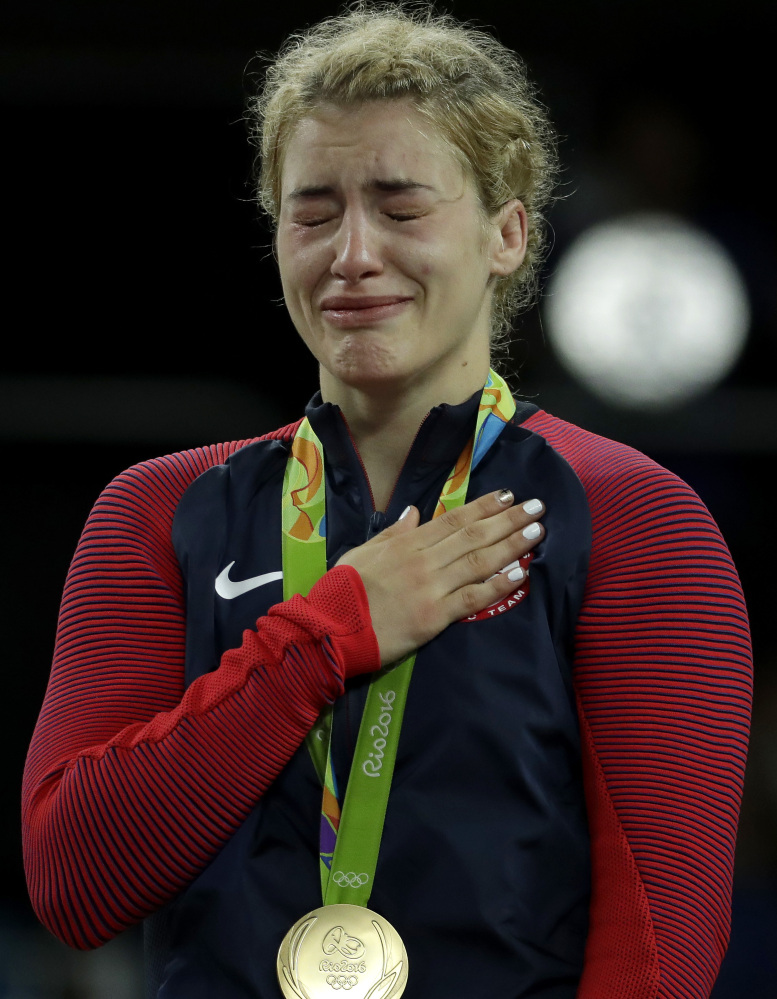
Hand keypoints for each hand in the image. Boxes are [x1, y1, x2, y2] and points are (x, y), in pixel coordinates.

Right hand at [336, 490, 544, 664]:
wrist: (332, 627)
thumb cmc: (343, 590)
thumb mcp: (363, 552)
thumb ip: (393, 533)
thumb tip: (415, 512)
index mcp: (407, 543)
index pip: (453, 519)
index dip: (483, 506)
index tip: (508, 495)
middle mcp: (424, 560)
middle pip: (474, 535)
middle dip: (508, 519)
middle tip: (537, 507)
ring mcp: (431, 587)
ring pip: (479, 561)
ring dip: (512, 545)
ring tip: (537, 532)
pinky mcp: (435, 616)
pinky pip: (473, 597)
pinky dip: (498, 586)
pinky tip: (520, 575)